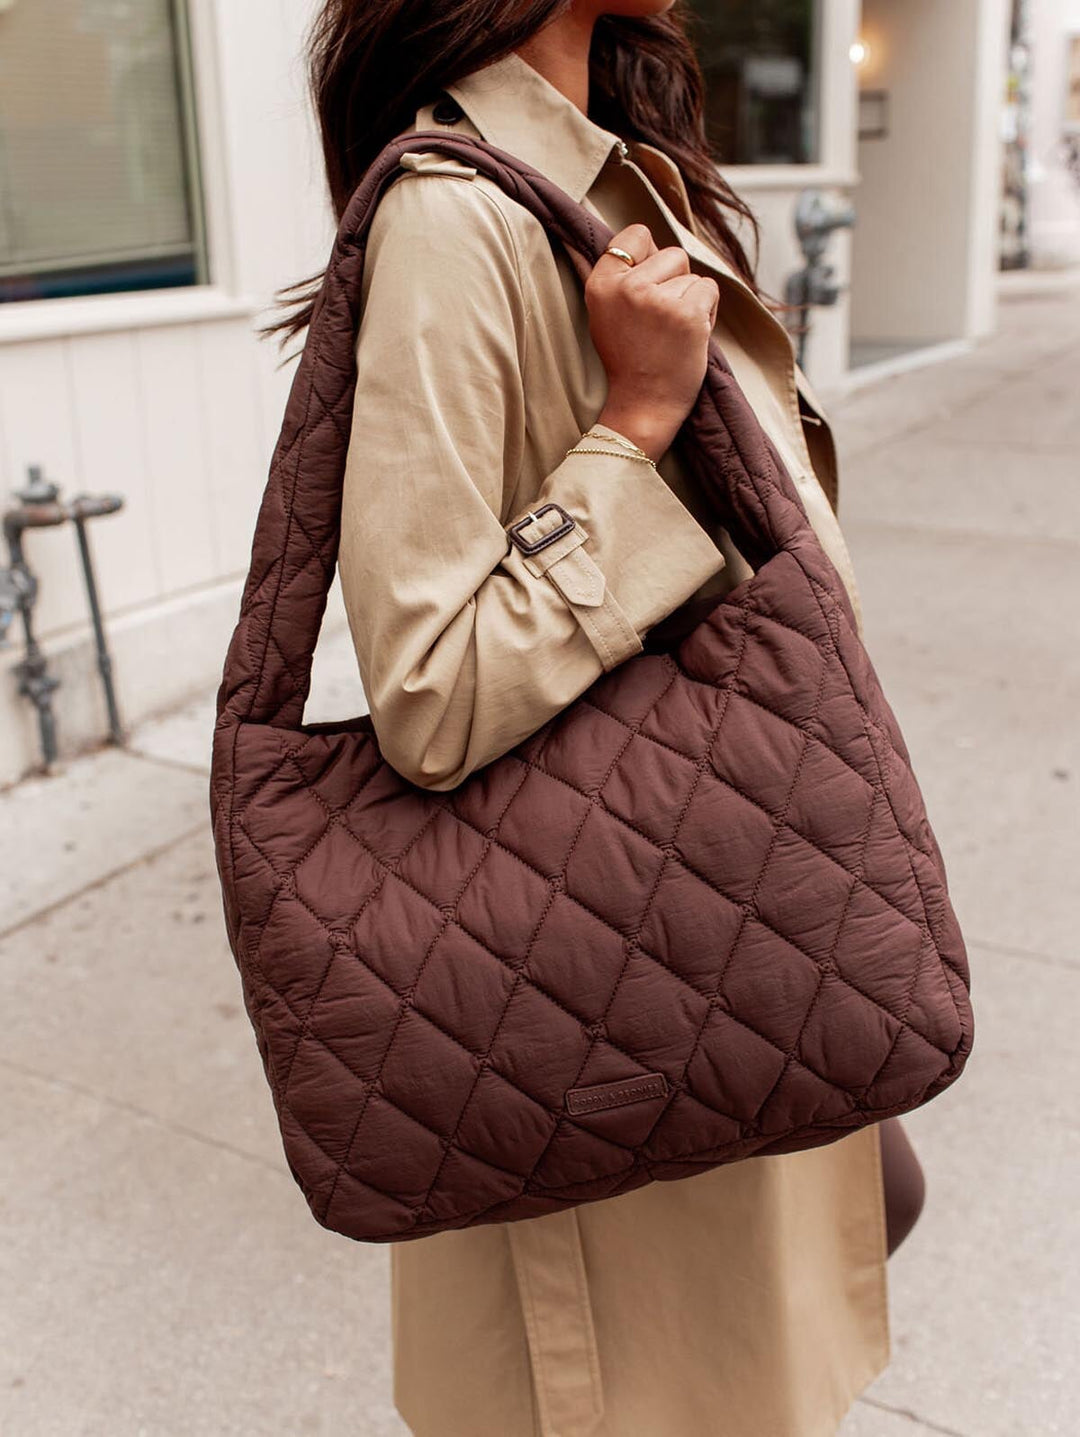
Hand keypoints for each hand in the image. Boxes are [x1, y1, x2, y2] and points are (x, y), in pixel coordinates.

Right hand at [585, 223, 719, 462]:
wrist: (643, 405)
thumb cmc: (631, 360)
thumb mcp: (606, 314)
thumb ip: (621, 278)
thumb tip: (649, 243)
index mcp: (601, 284)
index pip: (635, 234)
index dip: (650, 256)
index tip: (648, 285)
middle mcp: (627, 288)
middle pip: (672, 254)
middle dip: (675, 281)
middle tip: (661, 320)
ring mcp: (657, 301)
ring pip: (692, 275)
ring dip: (692, 300)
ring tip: (673, 331)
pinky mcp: (686, 315)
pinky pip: (709, 290)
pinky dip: (708, 312)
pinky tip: (690, 335)